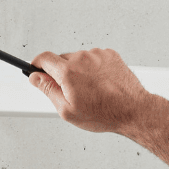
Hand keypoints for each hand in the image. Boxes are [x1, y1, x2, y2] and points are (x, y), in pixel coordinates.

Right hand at [30, 48, 152, 134]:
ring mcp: (97, 55)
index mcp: (68, 72)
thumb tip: (35, 77)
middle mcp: (82, 58)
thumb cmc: (103, 113)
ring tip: (90, 90)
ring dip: (78, 71)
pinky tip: (99, 84)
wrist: (132, 110)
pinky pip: (93, 58)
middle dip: (61, 73)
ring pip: (78, 59)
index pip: (44, 58)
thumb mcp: (67, 110)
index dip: (36, 64)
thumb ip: (48, 90)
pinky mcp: (110, 55)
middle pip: (61, 59)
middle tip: (69, 91)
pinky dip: (93, 68)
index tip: (35, 69)